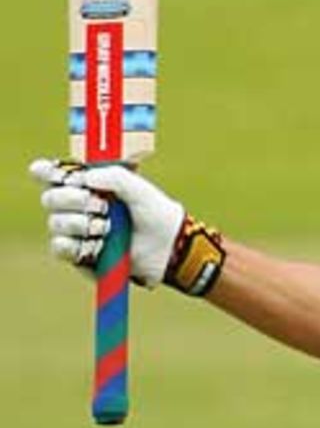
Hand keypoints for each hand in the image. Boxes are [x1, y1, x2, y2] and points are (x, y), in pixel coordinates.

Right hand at [31, 157, 183, 286]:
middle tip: (99, 204)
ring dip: (79, 223)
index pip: (53, 176)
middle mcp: (75, 207)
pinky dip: (73, 244)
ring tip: (107, 227)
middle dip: (70, 198)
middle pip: (50, 198)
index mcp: (86, 185)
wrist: (167, 246)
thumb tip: (85, 178)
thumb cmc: (153, 212)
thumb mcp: (138, 188)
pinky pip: (60, 248)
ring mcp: (76, 232)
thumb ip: (114, 176)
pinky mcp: (79, 256)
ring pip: (55, 223)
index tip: (43, 171)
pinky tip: (93, 242)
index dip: (43, 172)